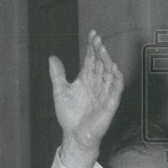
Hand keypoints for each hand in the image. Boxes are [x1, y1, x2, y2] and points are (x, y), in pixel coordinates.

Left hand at [50, 31, 122, 167]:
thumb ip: (57, 75)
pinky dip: (116, 79)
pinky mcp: (110, 104)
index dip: (92, 46)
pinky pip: (116, 89)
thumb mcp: (60, 91)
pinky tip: (113, 68)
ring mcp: (104, 92)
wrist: (74, 134)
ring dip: (107, 61)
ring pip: (109, 73)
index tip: (92, 33)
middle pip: (101, 63)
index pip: (91, 59)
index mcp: (86, 79)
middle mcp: (97, 83)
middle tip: (97, 38)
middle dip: (99, 50)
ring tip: (102, 49)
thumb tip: (52, 57)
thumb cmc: (69, 114)